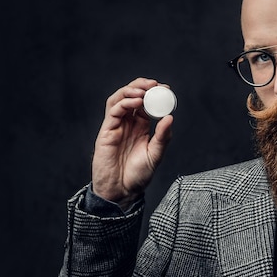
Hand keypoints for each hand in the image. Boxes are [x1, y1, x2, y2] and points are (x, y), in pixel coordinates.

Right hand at [91, 78, 173, 208]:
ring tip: (145, 90)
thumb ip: (163, 137)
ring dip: (131, 90)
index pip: (146, 103)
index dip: (154, 94)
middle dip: (142, 86)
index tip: (166, 89)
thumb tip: (170, 117)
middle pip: (131, 96)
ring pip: (119, 99)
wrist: (121, 191)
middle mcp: (127, 123)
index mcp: (140, 127)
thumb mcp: (155, 155)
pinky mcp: (106, 131)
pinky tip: (137, 102)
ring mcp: (116, 126)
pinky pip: (114, 111)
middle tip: (155, 85)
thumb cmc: (137, 176)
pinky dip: (125, 102)